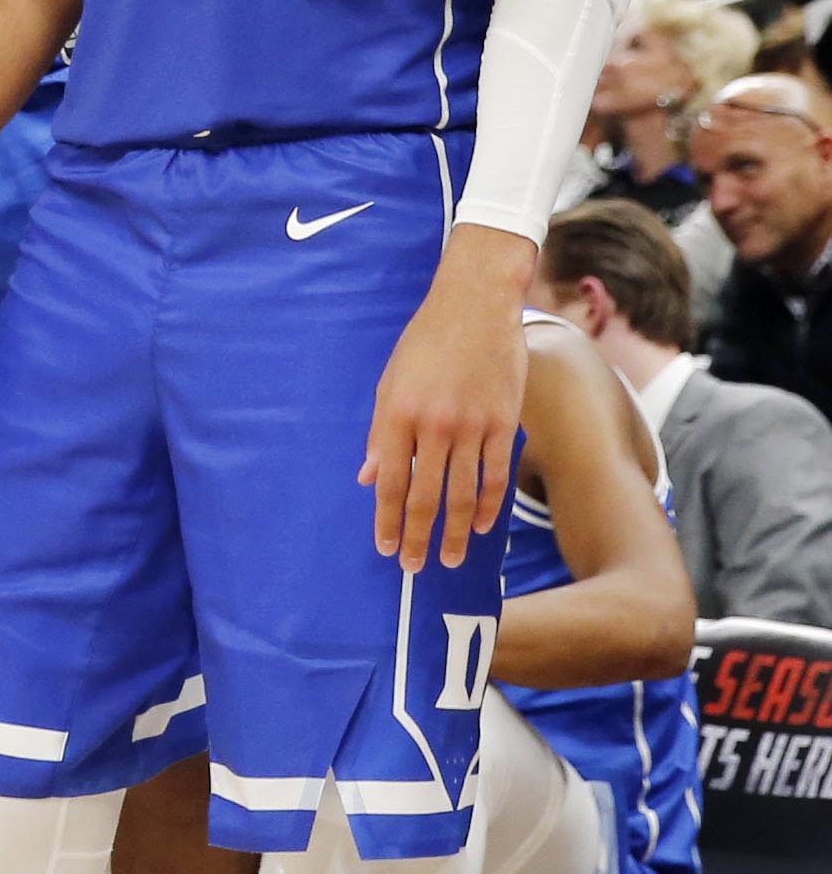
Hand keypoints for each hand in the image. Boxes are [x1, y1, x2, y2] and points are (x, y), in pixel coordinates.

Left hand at [362, 224, 533, 571]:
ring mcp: (473, 426)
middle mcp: (435, 424)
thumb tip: (369, 477)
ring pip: (463, 492)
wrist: (475, 305)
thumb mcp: (390, 382)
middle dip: (417, 536)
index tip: (386, 547)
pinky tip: (478, 527)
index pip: (391, 480)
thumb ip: (381, 433)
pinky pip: (496, 474)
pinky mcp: (505, 422)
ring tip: (447, 559)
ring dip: (454, 532)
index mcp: (399, 414)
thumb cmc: (425, 342)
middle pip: (426, 495)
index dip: (388, 518)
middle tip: (414, 567)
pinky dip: (487, 505)